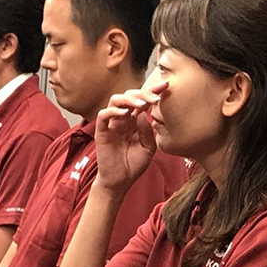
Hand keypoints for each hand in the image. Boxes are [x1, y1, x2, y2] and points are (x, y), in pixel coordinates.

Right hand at [94, 80, 167, 194]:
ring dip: (129, 99)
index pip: (143, 101)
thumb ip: (148, 131)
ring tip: (141, 104)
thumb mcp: (148, 148)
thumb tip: (144, 115)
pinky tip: (125, 114)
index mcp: (135, 120)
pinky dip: (113, 111)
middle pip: (130, 96)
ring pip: (116, 100)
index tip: (166, 86)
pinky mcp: (101, 131)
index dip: (153, 92)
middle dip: (143, 93)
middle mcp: (123, 118)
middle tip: (156, 96)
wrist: (120, 181)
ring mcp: (112, 123)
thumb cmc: (133, 165)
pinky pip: (104, 115)